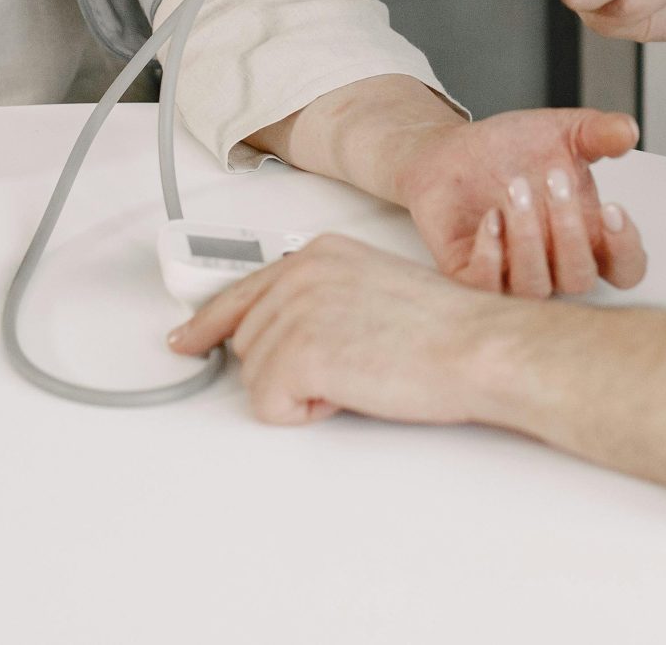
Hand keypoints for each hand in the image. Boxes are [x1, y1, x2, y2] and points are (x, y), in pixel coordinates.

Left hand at [167, 235, 516, 425]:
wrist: (478, 346)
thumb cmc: (447, 328)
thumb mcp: (374, 288)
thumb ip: (324, 298)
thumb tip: (292, 331)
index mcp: (319, 254)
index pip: (243, 290)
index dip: (209, 323)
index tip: (187, 338)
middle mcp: (299, 273)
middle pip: (247, 341)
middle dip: (285, 367)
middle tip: (345, 368)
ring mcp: (294, 311)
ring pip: (255, 376)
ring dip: (301, 391)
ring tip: (359, 373)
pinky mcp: (297, 354)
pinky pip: (268, 405)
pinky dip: (304, 412)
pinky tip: (349, 391)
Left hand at [391, 108, 647, 297]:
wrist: (454, 149)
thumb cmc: (512, 150)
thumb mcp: (563, 132)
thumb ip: (599, 133)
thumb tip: (628, 132)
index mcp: (586, 236)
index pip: (625, 268)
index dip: (625, 249)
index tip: (612, 208)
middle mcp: (553, 263)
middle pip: (580, 279)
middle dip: (570, 230)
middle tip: (554, 179)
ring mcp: (512, 274)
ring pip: (535, 286)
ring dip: (529, 238)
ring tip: (516, 188)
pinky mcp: (470, 276)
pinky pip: (486, 286)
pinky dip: (491, 254)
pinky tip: (491, 217)